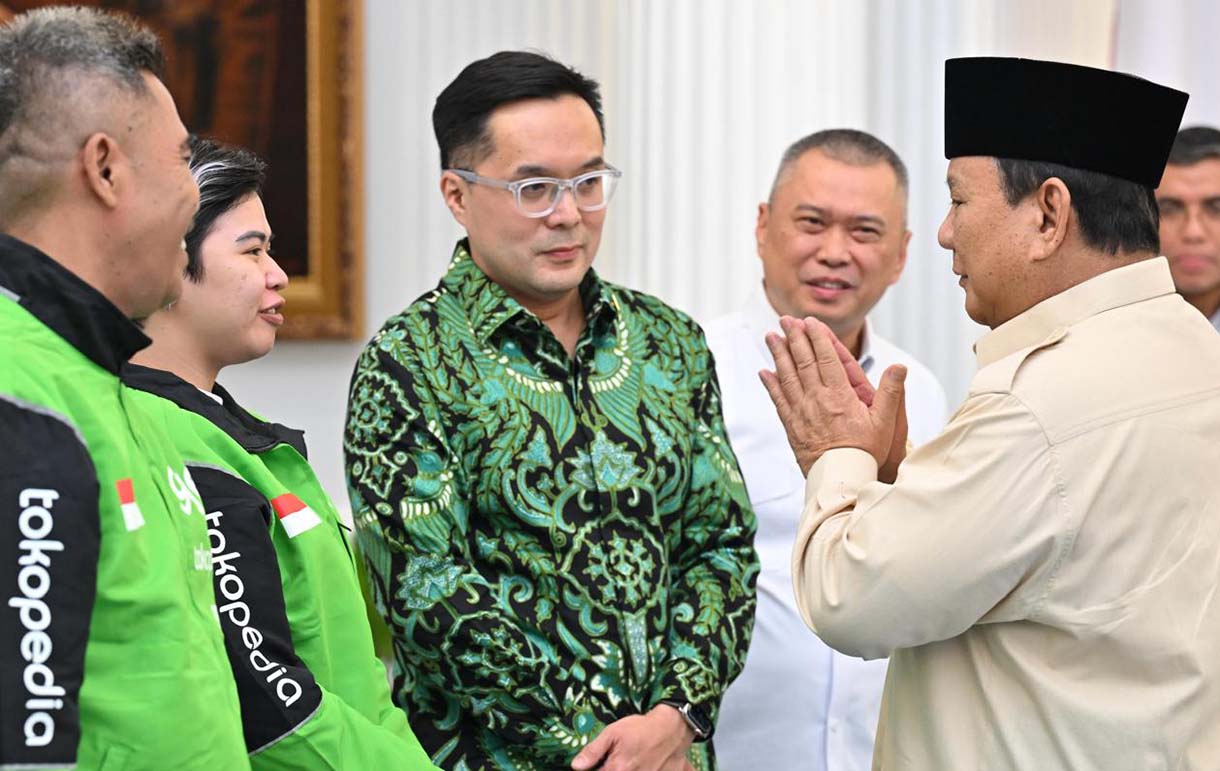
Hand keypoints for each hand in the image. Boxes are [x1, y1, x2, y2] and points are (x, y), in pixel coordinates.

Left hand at [570, 705, 694, 770]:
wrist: (671, 730)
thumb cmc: (642, 729)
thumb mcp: (613, 732)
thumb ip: (593, 751)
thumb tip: (576, 765)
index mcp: (617, 770)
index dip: (594, 768)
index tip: (600, 761)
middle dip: (610, 768)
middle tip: (616, 758)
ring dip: (622, 769)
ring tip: (630, 759)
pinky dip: (636, 769)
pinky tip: (637, 763)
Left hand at [759, 316, 906, 475]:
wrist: (841, 480)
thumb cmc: (866, 452)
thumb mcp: (885, 423)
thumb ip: (891, 392)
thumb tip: (899, 366)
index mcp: (840, 396)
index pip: (826, 358)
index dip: (817, 337)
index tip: (810, 322)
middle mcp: (817, 400)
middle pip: (803, 361)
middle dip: (794, 338)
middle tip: (785, 319)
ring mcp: (801, 412)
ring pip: (787, 376)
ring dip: (778, 354)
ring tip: (771, 336)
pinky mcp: (791, 426)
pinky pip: (778, 400)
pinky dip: (770, 384)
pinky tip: (764, 372)